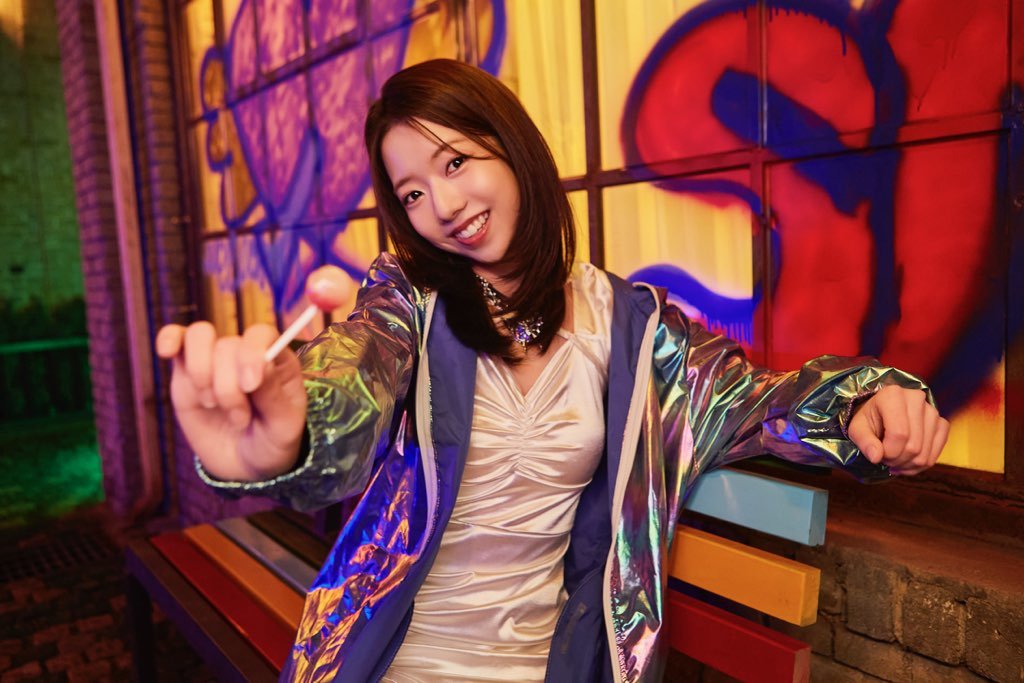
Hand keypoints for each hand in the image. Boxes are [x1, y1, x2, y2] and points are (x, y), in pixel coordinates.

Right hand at [155, 322, 307, 481]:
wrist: (243, 464)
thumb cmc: (270, 441)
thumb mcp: (282, 426)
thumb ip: (273, 395)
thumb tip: (262, 362)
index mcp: (276, 360)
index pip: (261, 335)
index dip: (252, 354)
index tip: (250, 385)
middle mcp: (244, 353)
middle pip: (227, 344)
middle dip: (228, 387)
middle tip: (239, 418)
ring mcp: (214, 359)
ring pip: (199, 336)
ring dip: (201, 372)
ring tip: (212, 404)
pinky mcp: (186, 371)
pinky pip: (176, 339)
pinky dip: (169, 338)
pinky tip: (167, 352)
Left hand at [847, 385, 948, 475]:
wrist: (883, 412)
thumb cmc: (869, 419)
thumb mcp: (857, 428)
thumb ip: (864, 442)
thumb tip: (876, 457)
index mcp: (893, 395)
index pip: (899, 434)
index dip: (889, 453)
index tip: (878, 454)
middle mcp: (917, 399)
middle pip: (914, 446)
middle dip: (897, 460)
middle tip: (886, 459)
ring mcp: (932, 411)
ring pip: (925, 453)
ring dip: (908, 465)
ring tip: (895, 459)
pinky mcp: (942, 423)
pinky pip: (936, 453)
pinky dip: (921, 464)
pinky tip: (908, 461)